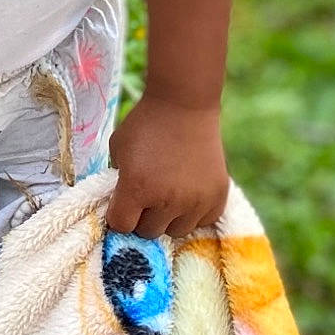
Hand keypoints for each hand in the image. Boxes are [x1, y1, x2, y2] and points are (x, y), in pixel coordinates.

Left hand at [105, 96, 227, 238]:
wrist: (184, 103)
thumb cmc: (146, 123)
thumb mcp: (118, 149)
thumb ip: (117, 181)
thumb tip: (121, 204)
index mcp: (137, 188)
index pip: (121, 226)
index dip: (118, 214)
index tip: (122, 202)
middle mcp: (168, 200)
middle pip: (148, 232)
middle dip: (143, 216)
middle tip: (146, 195)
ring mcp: (196, 201)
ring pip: (176, 231)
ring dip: (169, 218)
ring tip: (168, 194)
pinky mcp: (217, 197)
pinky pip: (202, 222)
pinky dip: (194, 213)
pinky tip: (188, 193)